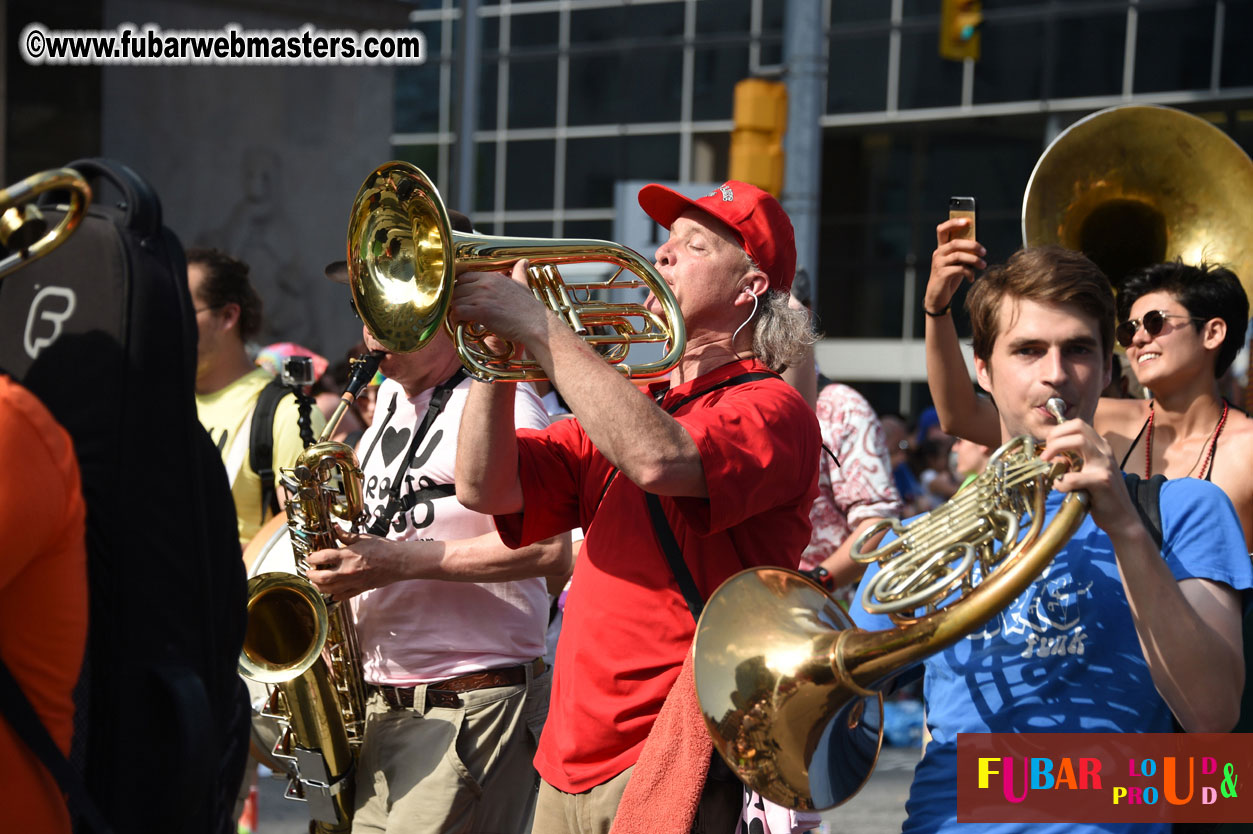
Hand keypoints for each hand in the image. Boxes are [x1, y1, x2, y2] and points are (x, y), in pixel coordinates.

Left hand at [305, 529, 420, 599]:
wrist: (399, 562)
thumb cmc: (383, 548)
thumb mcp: (363, 538)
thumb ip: (346, 535)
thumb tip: (335, 528)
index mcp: (348, 555)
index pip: (322, 558)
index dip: (312, 558)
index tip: (309, 557)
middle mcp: (348, 570)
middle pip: (322, 577)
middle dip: (311, 575)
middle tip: (309, 572)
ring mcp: (353, 582)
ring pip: (329, 589)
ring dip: (319, 586)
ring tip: (316, 582)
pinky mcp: (360, 589)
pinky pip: (343, 596)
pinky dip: (334, 595)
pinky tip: (331, 592)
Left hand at [450, 260, 548, 353]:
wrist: (535, 324)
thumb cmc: (529, 309)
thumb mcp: (523, 285)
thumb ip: (519, 272)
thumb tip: (524, 261)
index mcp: (492, 277)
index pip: (464, 277)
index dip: (460, 288)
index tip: (462, 298)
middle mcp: (485, 284)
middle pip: (457, 288)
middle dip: (456, 299)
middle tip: (459, 310)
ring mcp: (482, 297)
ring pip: (455, 300)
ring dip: (455, 310)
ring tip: (460, 318)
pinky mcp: (481, 311)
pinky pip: (458, 311)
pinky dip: (456, 318)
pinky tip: (462, 323)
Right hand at [926, 219, 986, 312]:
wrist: (937, 296)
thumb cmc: (949, 277)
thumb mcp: (956, 263)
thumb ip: (963, 253)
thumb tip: (978, 246)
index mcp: (942, 248)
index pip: (942, 229)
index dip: (954, 222)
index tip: (968, 221)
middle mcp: (938, 253)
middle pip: (955, 242)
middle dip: (973, 245)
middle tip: (984, 252)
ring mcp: (939, 264)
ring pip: (958, 255)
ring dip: (974, 260)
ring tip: (983, 265)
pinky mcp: (942, 274)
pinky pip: (959, 269)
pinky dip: (969, 273)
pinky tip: (971, 278)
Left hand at [1041, 419, 1140, 538]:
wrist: (1121, 518)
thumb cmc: (1099, 495)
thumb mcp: (1085, 472)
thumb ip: (1072, 460)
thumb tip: (1051, 455)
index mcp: (1100, 446)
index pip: (1077, 425)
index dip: (1058, 431)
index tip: (1047, 446)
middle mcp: (1104, 451)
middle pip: (1078, 427)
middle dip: (1055, 437)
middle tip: (1045, 454)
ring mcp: (1105, 464)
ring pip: (1080, 441)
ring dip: (1057, 449)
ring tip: (1048, 464)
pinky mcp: (1102, 481)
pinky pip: (1074, 476)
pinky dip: (1061, 482)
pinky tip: (1060, 488)